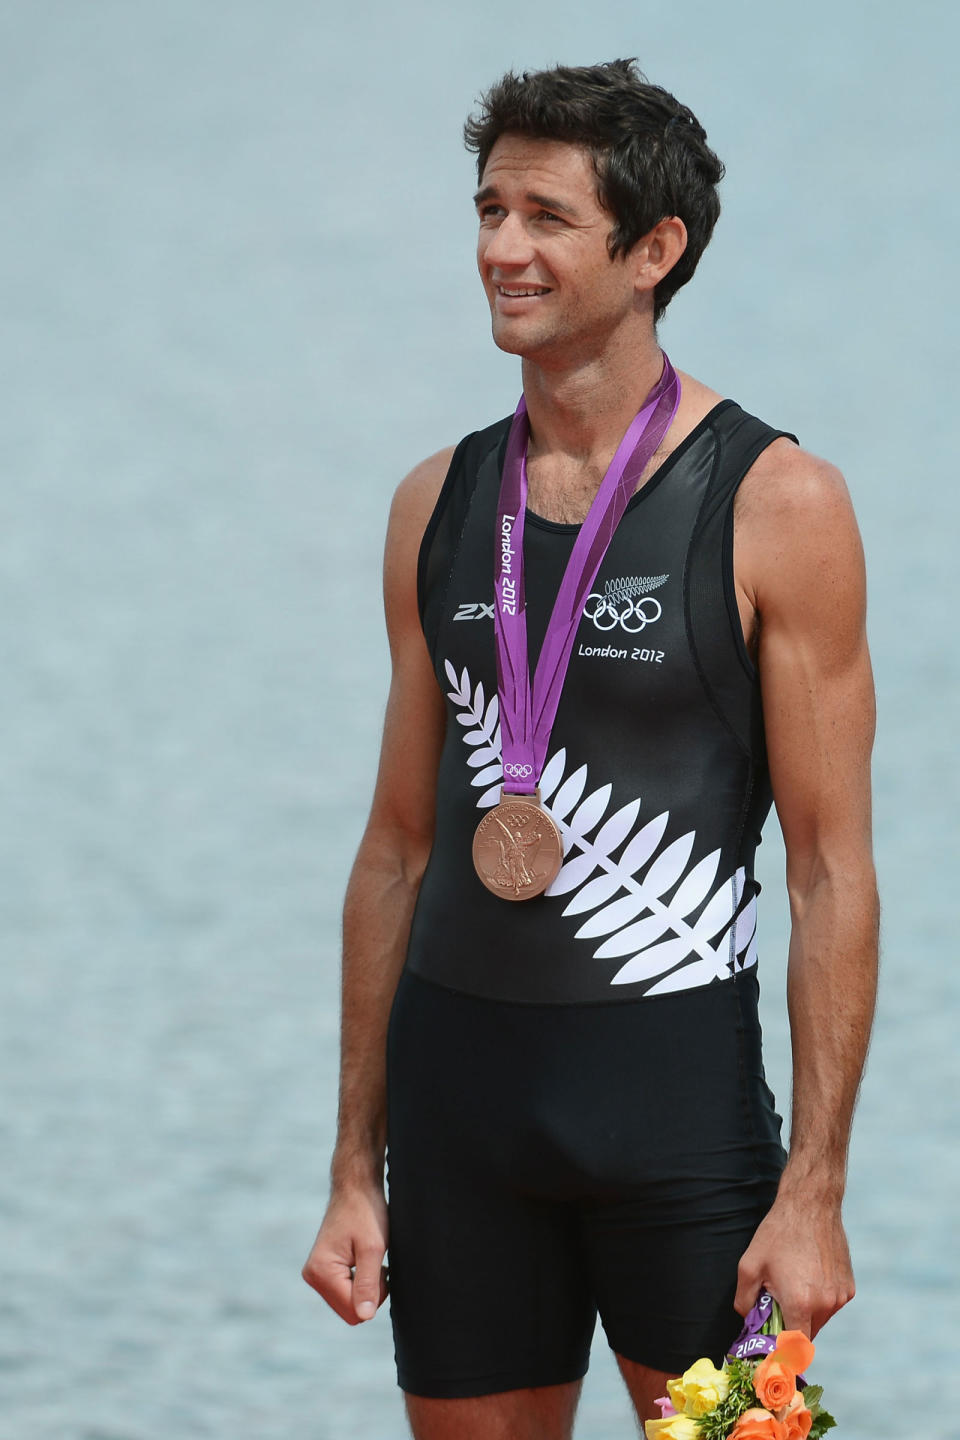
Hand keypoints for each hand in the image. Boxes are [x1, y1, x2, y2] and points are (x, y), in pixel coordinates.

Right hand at [301, 1182, 388, 1323]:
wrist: (356, 1188)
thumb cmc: (366, 1213)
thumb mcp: (373, 1249)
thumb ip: (368, 1284)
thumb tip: (364, 1317)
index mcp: (321, 1271)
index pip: (353, 1311)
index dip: (374, 1295)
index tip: (380, 1268)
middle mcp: (312, 1276)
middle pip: (349, 1311)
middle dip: (369, 1293)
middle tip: (377, 1264)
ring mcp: (315, 1274)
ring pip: (348, 1304)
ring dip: (365, 1287)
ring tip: (369, 1259)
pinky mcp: (322, 1271)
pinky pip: (345, 1292)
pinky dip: (359, 1282)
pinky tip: (362, 1260)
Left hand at [734, 1188, 854, 1338]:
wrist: (811, 1205)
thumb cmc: (778, 1233)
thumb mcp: (749, 1264)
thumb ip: (744, 1300)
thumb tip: (747, 1319)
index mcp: (800, 1302)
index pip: (794, 1347)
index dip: (782, 1350)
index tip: (772, 1346)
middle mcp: (825, 1304)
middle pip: (806, 1333)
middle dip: (790, 1326)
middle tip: (776, 1305)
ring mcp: (840, 1296)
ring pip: (820, 1319)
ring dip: (805, 1312)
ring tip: (793, 1283)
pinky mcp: (849, 1287)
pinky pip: (831, 1304)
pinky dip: (819, 1299)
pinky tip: (808, 1275)